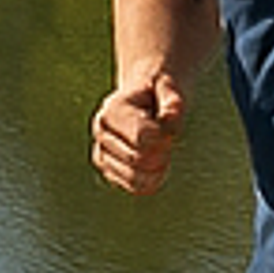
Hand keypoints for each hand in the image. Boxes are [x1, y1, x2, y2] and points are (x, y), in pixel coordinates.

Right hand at [92, 70, 183, 196]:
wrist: (146, 93)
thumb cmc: (161, 89)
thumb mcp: (171, 85)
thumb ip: (173, 101)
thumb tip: (172, 117)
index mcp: (113, 109)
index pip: (142, 138)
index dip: (165, 135)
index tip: (171, 123)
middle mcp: (100, 132)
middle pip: (140, 160)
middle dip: (163, 151)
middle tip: (168, 136)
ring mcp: (101, 152)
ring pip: (136, 179)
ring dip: (159, 167)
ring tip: (162, 147)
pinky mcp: (109, 169)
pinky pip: (136, 187)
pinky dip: (154, 178)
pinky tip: (158, 162)